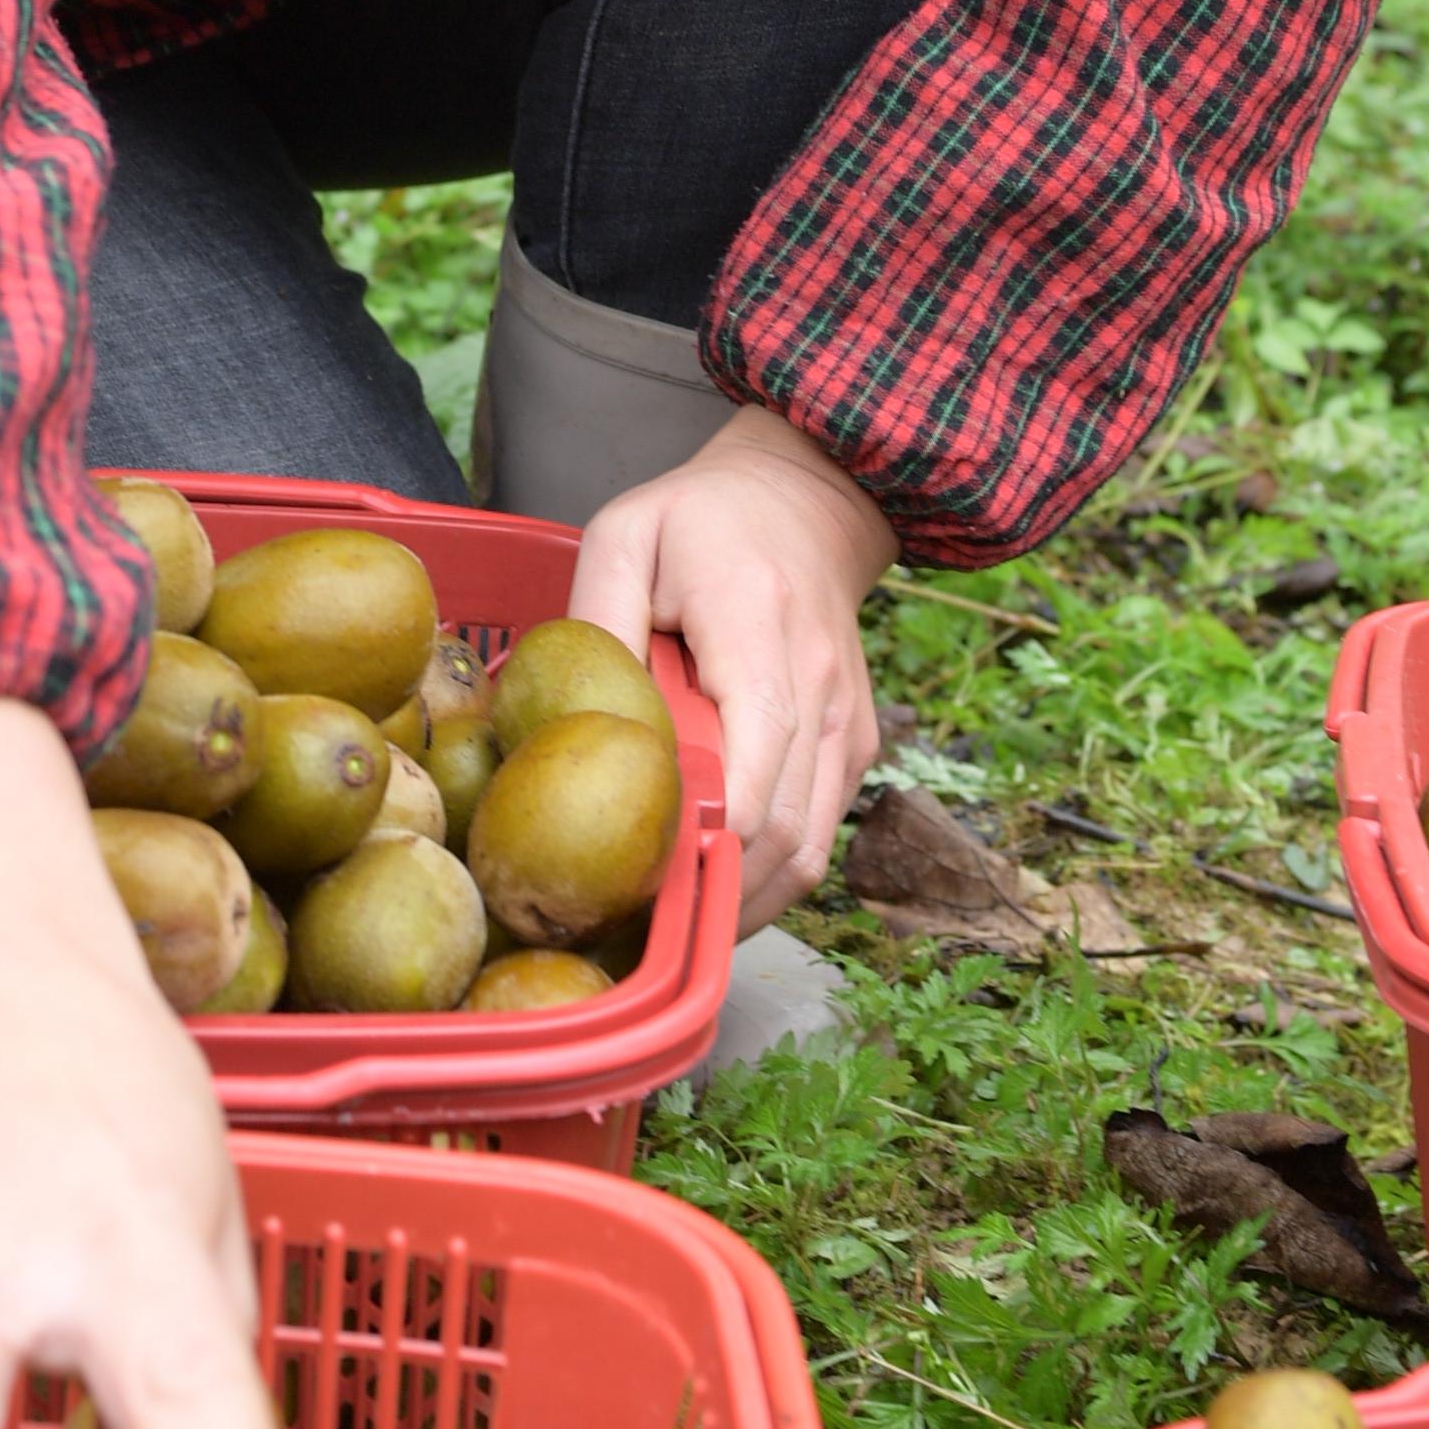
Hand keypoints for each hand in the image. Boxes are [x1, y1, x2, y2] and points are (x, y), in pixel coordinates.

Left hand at [571, 402, 892, 927]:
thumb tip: (571, 717)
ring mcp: (850, 723)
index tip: (636, 877)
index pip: (751, 757)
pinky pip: (819, 838)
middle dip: (707, 894)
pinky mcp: (857, 746)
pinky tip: (710, 893)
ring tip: (668, 930)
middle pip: (779, 830)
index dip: (702, 836)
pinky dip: (767, 880)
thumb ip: (598, 618)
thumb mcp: (624, 536)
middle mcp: (821, 686)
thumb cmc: (702, 519)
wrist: (810, 498)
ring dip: (740, 905)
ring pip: (808, 852)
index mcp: (759, 628)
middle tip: (629, 928)